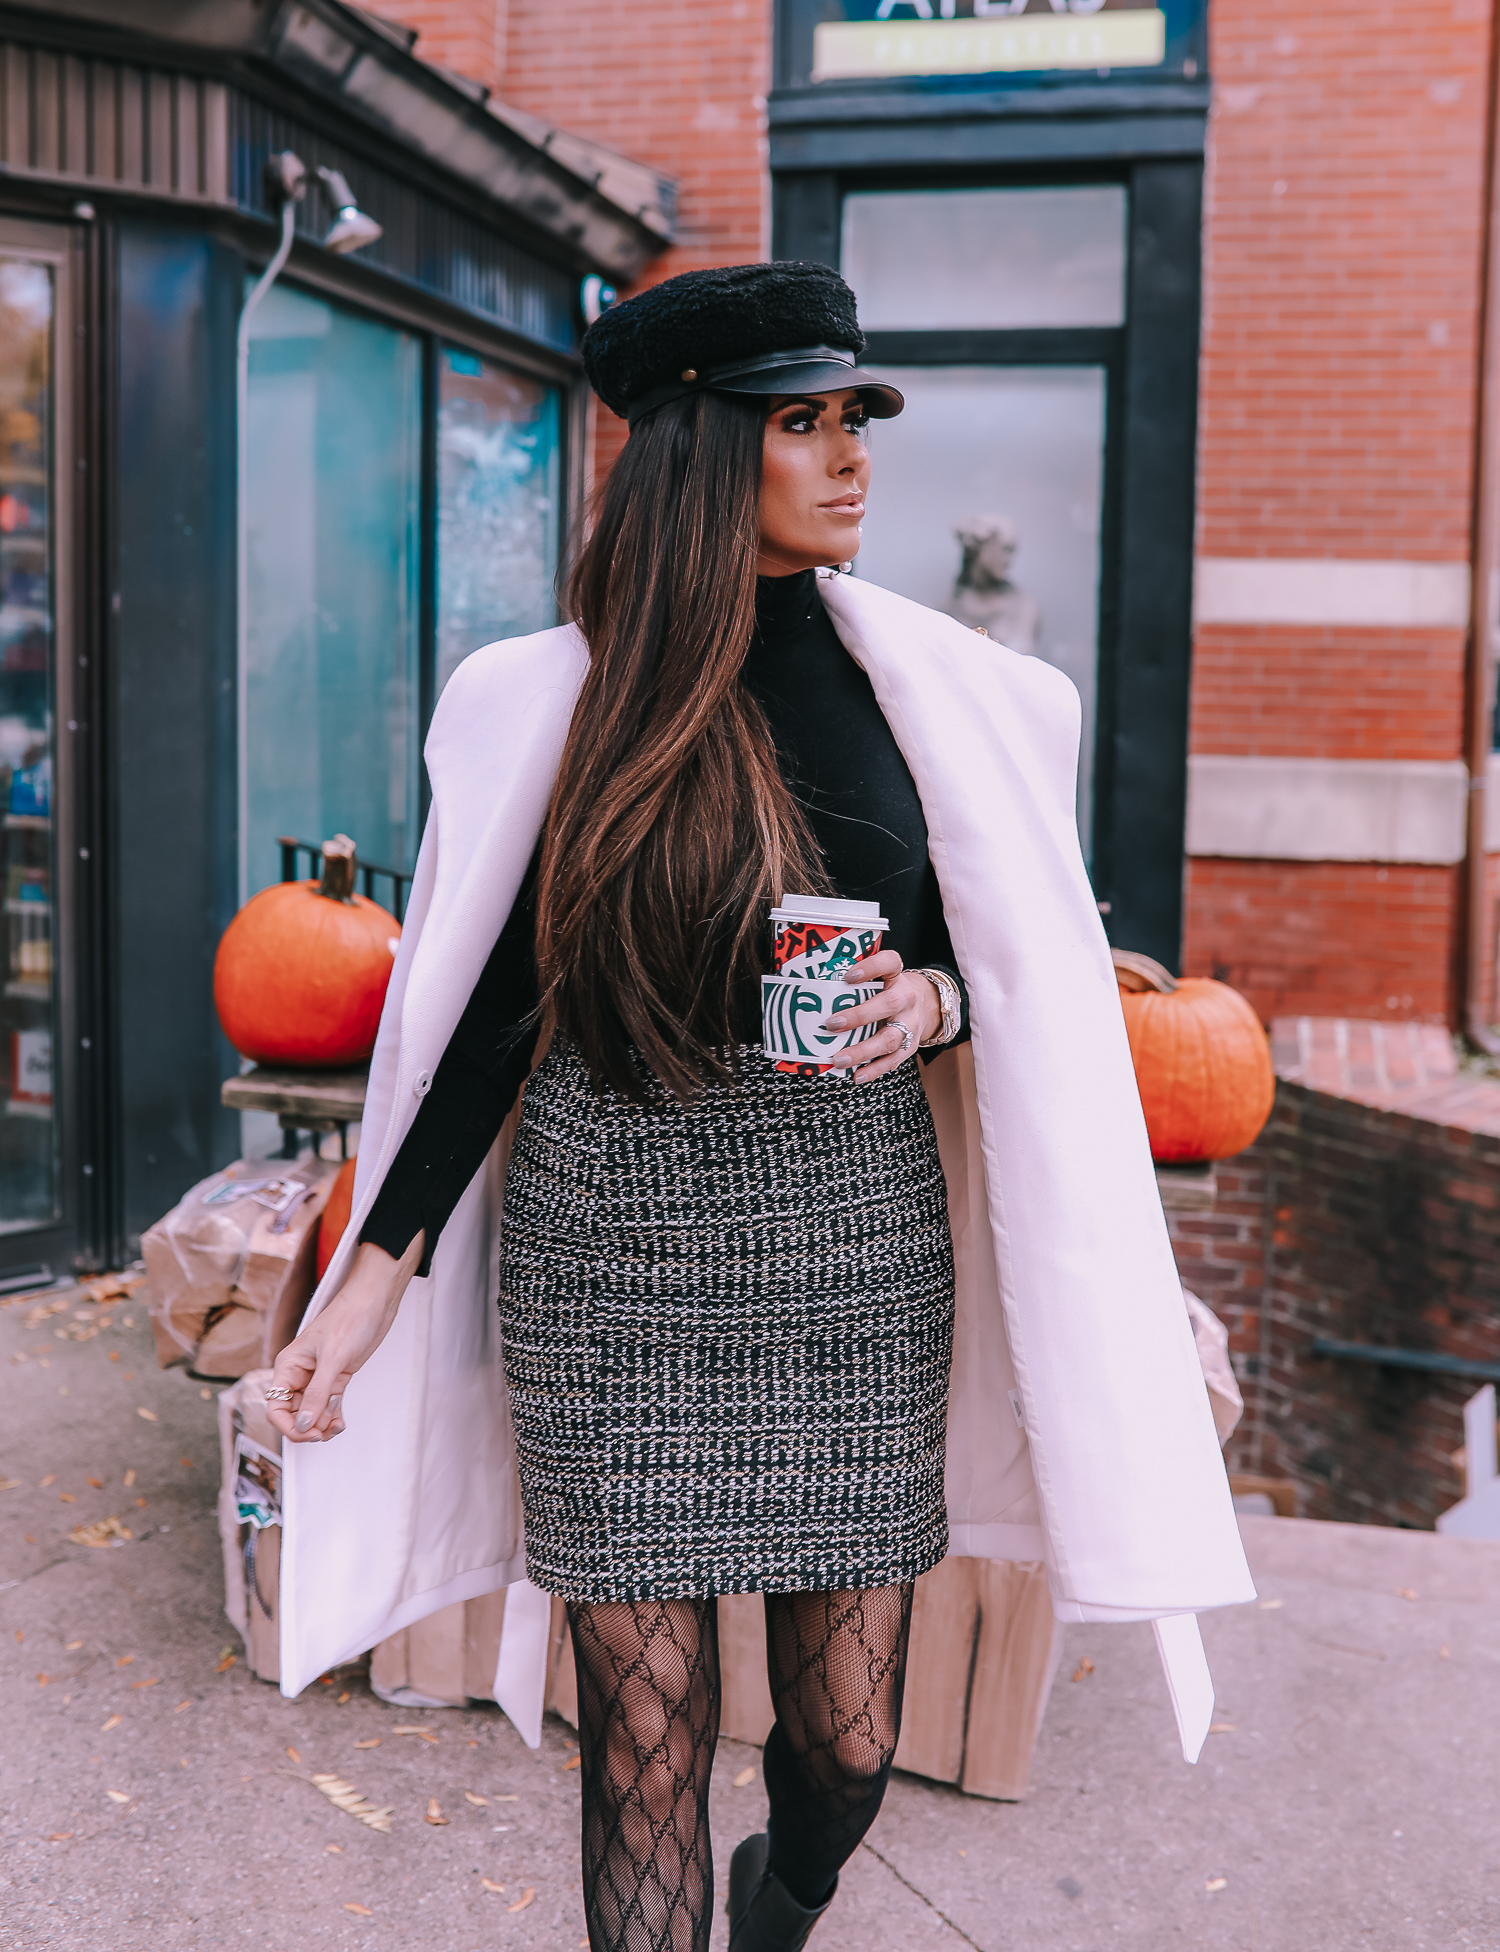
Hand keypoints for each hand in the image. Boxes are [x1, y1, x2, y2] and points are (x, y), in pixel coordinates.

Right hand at [265, 1234, 423, 1444]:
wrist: (374, 1301)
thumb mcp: (333, 1359)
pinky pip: (327, 1405)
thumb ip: (317, 1394)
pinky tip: (341, 1422)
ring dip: (323, 1424)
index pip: (275, 1407)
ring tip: (338, 1424)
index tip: (310, 1433)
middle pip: (293, 1414)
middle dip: (309, 1427)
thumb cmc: (349, 1319)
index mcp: (288, 1366)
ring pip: (312, 1412)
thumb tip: (302, 1425)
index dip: (289, 1426)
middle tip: (328, 1430)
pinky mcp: (336, 1377)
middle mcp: (299, 1374)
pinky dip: (332, 1416)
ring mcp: (318, 1376)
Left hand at [824, 949, 940, 1083]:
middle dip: (859, 1016)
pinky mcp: (910, 1045)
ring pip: (890, 1039)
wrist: (926, 1005)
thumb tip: (812, 990)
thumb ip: (855, 982)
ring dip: (862, 1051)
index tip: (848, 976)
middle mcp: (907, 998)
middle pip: (889, 1005)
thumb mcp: (880, 978)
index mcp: (896, 976)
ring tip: (838, 1059)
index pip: (888, 963)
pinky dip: (874, 1069)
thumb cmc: (889, 990)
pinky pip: (893, 1060)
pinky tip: (856, 1075)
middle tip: (831, 1024)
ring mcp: (910, 1023)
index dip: (871, 967)